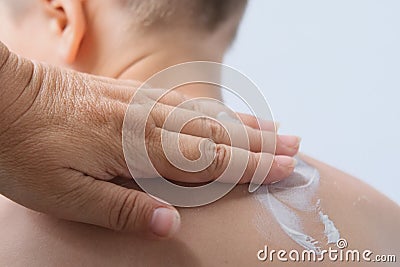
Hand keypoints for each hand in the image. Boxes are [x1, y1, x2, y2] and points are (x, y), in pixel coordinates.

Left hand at [0, 42, 299, 237]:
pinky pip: (180, 103)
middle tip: (296, 145)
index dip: (248, 166)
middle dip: (259, 143)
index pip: (207, 162)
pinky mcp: (128, 95)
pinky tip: (221, 113)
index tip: (284, 167)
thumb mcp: (65, 196)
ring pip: (203, 115)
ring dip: (242, 124)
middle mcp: (146, 123)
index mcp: (136, 150)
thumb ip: (122, 211)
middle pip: (215, 134)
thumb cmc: (23, 151)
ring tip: (274, 127)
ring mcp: (138, 105)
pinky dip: (209, 109)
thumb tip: (172, 224)